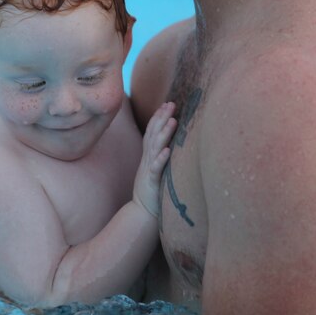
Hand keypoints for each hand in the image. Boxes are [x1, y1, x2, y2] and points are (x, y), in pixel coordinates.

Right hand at [133, 102, 176, 218]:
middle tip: (171, 104)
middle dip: (162, 118)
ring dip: (164, 133)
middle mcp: (148, 159)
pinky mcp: (152, 182)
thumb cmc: (152, 190)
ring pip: (155, 147)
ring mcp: (149, 169)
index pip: (152, 131)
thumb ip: (159, 154)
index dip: (158, 117)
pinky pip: (156, 168)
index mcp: (149, 155)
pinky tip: (168, 151)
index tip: (166, 103)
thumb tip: (169, 142)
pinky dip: (161, 159)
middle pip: (154, 134)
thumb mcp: (154, 168)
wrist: (142, 211)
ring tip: (173, 121)